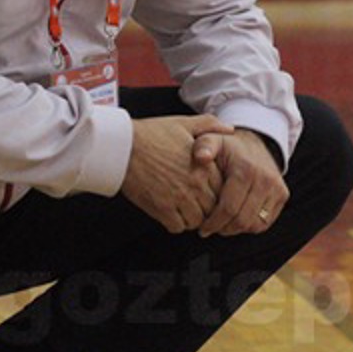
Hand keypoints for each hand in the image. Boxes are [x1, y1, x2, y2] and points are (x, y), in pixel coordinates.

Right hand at [120, 115, 230, 233]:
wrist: (122, 146)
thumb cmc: (150, 134)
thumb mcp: (184, 123)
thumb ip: (210, 125)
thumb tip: (230, 129)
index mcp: (204, 165)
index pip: (224, 189)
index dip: (217, 192)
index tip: (208, 191)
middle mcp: (195, 183)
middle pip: (213, 208)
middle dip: (207, 208)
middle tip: (197, 205)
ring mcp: (180, 198)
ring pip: (197, 221)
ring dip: (192, 218)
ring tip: (184, 211)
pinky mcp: (162, 209)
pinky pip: (178, 227)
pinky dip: (176, 224)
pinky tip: (171, 215)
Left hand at [193, 129, 288, 237]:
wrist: (254, 143)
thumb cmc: (228, 147)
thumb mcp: (213, 140)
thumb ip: (203, 146)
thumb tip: (201, 157)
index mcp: (246, 170)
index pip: (229, 208)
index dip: (213, 223)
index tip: (202, 229)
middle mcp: (265, 179)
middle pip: (242, 220)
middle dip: (223, 229)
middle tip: (209, 229)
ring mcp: (277, 188)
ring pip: (255, 224)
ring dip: (236, 229)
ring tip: (221, 225)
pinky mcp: (282, 196)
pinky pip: (265, 223)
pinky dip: (249, 226)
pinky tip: (235, 220)